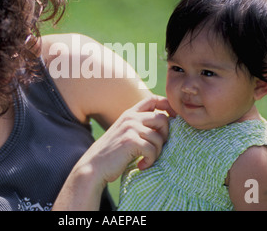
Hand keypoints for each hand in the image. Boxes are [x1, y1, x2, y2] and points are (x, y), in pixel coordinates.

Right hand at [53, 95, 174, 209]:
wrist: (93, 166)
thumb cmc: (112, 153)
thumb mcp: (124, 132)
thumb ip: (139, 125)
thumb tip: (166, 123)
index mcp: (129, 113)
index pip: (153, 99)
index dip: (168, 106)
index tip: (173, 119)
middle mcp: (130, 118)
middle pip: (162, 118)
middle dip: (165, 135)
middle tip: (156, 148)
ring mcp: (130, 128)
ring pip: (159, 138)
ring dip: (156, 152)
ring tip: (146, 160)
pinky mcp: (130, 141)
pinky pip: (152, 150)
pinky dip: (150, 160)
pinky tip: (141, 165)